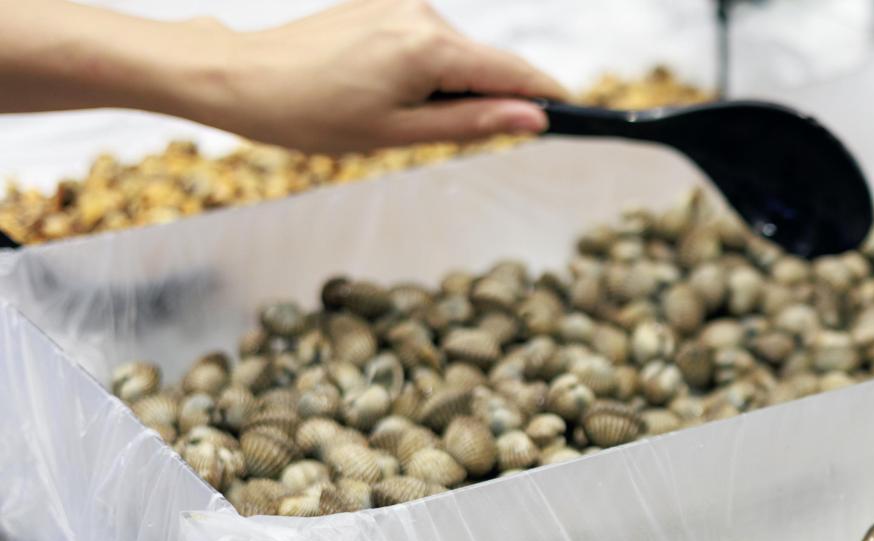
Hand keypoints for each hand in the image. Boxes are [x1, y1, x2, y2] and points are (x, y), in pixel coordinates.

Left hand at [202, 0, 569, 152]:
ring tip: (393, 115)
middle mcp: (423, 13)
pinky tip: (382, 91)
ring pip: (455, 55)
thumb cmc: (312, 114)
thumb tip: (533, 120)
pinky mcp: (384, 3)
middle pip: (485, 64)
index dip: (547, 97)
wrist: (243, 78)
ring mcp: (402, 4)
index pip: (513, 73)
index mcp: (430, 47)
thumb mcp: (400, 134)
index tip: (576, 115)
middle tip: (441, 138)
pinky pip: (427, 42)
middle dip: (484, 100)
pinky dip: (424, 70)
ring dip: (448, 88)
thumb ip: (473, 125)